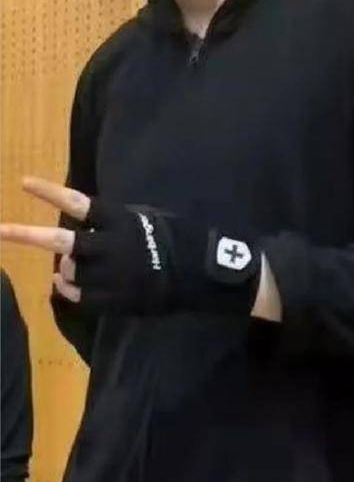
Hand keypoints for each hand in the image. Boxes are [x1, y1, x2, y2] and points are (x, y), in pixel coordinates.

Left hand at [0, 177, 260, 315]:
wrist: (202, 274)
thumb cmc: (178, 238)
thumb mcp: (148, 219)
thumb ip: (114, 224)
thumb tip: (82, 229)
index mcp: (121, 220)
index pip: (79, 203)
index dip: (50, 193)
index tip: (23, 182)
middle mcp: (112, 246)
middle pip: (62, 241)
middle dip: (27, 236)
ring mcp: (111, 275)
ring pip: (69, 271)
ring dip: (66, 268)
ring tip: (73, 266)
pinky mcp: (114, 300)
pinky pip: (78, 296)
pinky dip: (70, 289)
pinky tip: (71, 284)